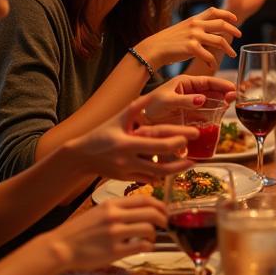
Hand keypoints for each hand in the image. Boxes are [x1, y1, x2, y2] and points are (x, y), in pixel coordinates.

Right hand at [49, 194, 167, 268]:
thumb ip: (118, 209)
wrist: (61, 247)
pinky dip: (148, 247)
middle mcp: (114, 216)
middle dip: (163, 218)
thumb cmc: (79, 231)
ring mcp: (115, 234)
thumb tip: (140, 210)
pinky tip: (145, 247)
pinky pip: (141, 246)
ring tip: (151, 238)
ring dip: (154, 234)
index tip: (164, 210)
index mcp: (111, 204)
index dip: (159, 204)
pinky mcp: (114, 251)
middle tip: (165, 224)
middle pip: (151, 212)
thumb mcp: (98, 211)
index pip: (144, 199)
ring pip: (148, 229)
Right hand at [70, 98, 196, 183]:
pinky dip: (160, 176)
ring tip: (189, 164)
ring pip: (157, 175)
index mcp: (128, 142)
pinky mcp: (126, 180)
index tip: (194, 134)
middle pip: (162, 164)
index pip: (159, 143)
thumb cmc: (100, 133)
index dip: (179, 140)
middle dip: (181, 160)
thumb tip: (155, 94)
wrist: (80, 156)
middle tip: (195, 154)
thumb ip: (138, 107)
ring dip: (175, 171)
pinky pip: (148, 179)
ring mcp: (127, 172)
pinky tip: (172, 171)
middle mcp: (128, 160)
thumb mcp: (118, 117)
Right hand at [139, 7, 239, 70]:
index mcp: (194, 19)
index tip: (235, 19)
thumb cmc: (168, 41)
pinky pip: (208, 55)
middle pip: (221, 24)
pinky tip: (213, 66)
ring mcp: (194, 36)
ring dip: (228, 48)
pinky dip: (213, 62)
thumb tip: (209, 31)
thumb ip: (196, 28)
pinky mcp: (191, 48)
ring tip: (232, 54)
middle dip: (233, 30)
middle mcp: (196, 25)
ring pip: (219, 41)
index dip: (227, 14)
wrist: (154, 48)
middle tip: (239, 35)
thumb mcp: (183, 28)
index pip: (214, 11)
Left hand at [139, 75, 235, 123]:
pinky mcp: (192, 117)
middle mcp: (192, 93)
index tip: (233, 88)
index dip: (221, 84)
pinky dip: (215, 116)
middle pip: (213, 92)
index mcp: (186, 83)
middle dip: (225, 94)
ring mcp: (193, 105)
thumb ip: (184, 101)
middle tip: (235, 98)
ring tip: (231, 106)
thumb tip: (202, 100)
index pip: (208, 81)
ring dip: (222, 104)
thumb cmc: (151, 106)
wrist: (142, 121)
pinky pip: (207, 116)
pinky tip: (221, 118)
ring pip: (212, 103)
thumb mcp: (167, 101)